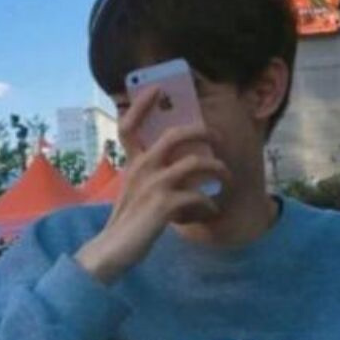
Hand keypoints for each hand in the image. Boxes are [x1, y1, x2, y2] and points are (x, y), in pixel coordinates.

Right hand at [75, 88, 230, 283]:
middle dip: (202, 131)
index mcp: (132, 164)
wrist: (113, 251)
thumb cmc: (127, 224)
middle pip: (175, 135)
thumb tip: (182, 171)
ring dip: (217, 169)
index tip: (156, 88)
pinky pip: (199, 195)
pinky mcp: (164, 205)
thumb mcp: (134, 193)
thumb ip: (150, 178)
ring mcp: (153, 185)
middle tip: (218, 137)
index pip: (129, 126)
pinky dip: (210, 203)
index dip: (142, 105)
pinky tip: (212, 210)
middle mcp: (141, 168)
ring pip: (195, 163)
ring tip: (227, 178)